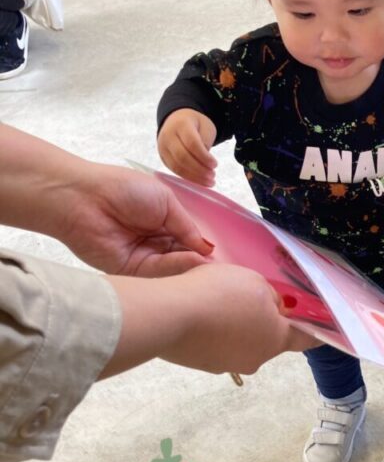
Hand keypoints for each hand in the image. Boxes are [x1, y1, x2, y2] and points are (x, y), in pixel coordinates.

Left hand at [58, 164, 213, 276]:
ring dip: (191, 265)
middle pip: (183, 256)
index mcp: (163, 223)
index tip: (221, 254)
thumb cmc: (123, 189)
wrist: (84, 198)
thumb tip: (207, 248)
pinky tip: (192, 261)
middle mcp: (154, 242)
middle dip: (200, 260)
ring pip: (173, 266)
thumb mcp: (166, 202)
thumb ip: (187, 226)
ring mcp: (143, 257)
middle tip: (221, 264)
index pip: (189, 240)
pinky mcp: (130, 270)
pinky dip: (176, 267)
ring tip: (208, 262)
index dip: (203, 247)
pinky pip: (158, 272)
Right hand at [103, 264, 316, 377]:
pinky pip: (216, 343)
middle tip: (249, 296)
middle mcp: (255, 359)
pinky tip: (200, 312)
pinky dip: (213, 329)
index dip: (315, 330)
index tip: (324, 327)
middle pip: (269, 338)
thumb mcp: (254, 283)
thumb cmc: (220, 295)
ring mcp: (225, 364)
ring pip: (240, 340)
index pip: (305, 339)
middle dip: (264, 320)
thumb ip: (269, 297)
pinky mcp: (200, 363)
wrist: (169, 315)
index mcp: (276, 340)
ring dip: (236, 324)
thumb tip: (270, 308)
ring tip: (217, 300)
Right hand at [157, 108, 217, 187]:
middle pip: (182, 157)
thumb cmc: (195, 125)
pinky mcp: (163, 158)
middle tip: (213, 176)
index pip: (192, 144)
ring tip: (209, 181)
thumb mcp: (205, 127)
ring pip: (177, 166)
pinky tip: (199, 181)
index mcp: (181, 124)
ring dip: (194, 177)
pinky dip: (188, 177)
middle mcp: (168, 136)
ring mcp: (163, 147)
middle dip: (199, 169)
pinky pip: (175, 170)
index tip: (215, 164)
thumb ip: (205, 143)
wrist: (178, 120)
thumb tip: (204, 163)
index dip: (204, 157)